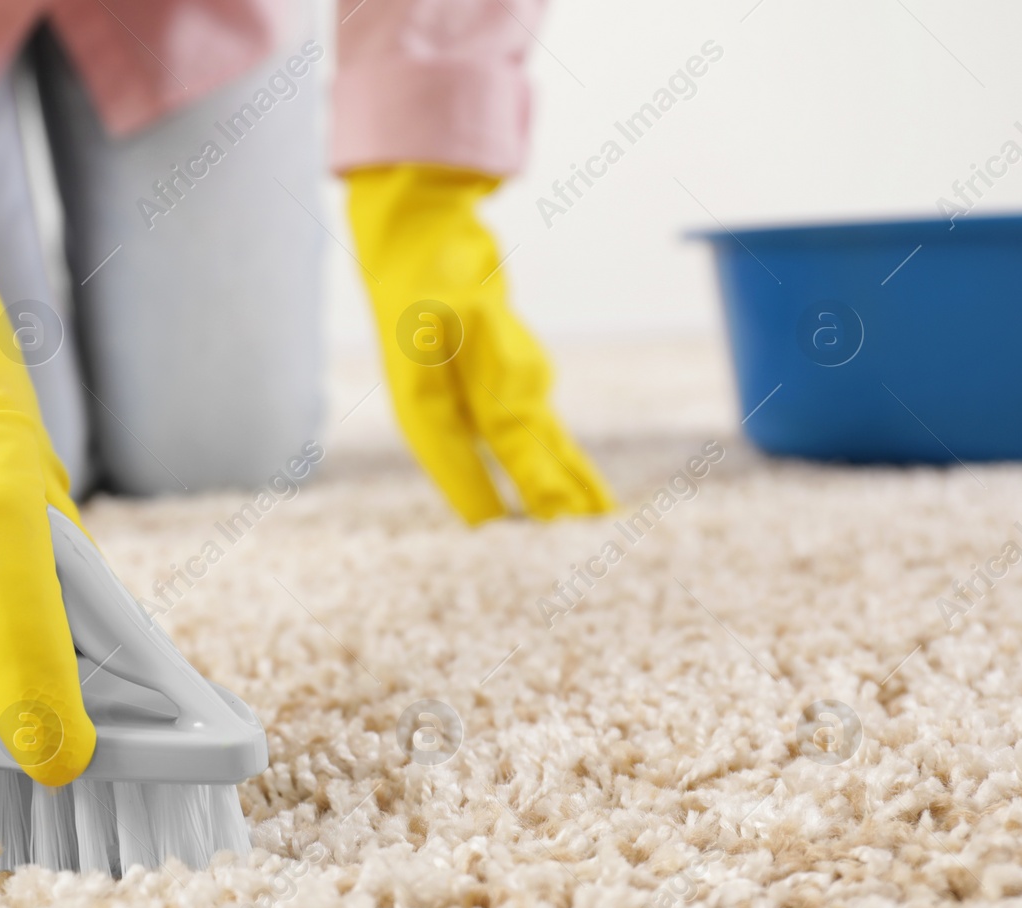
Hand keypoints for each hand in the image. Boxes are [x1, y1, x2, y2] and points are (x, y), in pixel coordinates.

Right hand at [346, 164, 613, 523]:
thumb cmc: (432, 274)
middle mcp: (455, 418)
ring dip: (566, 492)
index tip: (530, 559)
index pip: (467, 479)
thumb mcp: (469, 322)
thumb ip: (501, 383)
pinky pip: (542, 433)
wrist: (421, 234)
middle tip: (585, 559)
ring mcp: (482, 402)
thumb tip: (531, 443)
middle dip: (547, 515)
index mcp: (428, 412)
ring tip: (600, 535)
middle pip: (509, 476)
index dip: (500, 517)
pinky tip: (586, 490)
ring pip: (533, 458)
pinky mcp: (506, 385)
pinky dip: (567, 460)